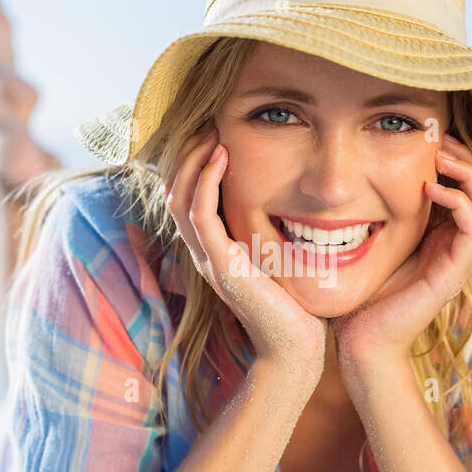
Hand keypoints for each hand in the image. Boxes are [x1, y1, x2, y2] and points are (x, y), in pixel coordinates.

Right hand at [163, 124, 327, 379]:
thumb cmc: (297, 309)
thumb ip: (274, 237)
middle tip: (208, 122)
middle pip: (174, 192)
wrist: (296, 349)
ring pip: (179, 198)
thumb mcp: (280, 262)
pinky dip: (206, 181)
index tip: (215, 133)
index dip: (193, 163)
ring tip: (211, 130)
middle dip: (187, 154)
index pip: (186, 198)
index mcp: (215, 252)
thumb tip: (294, 209)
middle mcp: (204, 254)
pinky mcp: (221, 265)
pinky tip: (222, 156)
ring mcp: (208, 260)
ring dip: (192, 159)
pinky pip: (200, 214)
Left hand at [332, 132, 471, 376]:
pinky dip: (459, 201)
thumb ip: (385, 214)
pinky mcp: (454, 273)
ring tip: (441, 157)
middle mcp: (458, 246)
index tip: (436, 136)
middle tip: (442, 139)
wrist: (361, 342)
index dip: (462, 158)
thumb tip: (368, 175)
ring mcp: (460, 260)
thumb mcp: (377, 242)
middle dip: (470, 158)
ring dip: (470, 174)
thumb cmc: (363, 296)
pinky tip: (430, 189)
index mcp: (444, 237)